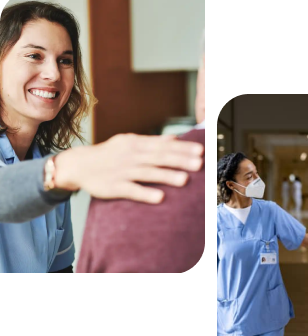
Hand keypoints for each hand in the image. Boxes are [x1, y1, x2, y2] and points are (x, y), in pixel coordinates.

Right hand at [54, 134, 203, 203]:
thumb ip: (153, 141)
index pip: (163, 145)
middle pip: (158, 157)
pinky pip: (131, 190)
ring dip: (166, 176)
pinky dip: (145, 193)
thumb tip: (176, 138)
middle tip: (199, 163)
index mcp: (135, 143)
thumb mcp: (129, 142)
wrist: (78, 164)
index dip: (182, 148)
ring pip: (147, 173)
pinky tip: (160, 197)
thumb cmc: (109, 153)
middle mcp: (130, 155)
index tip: (200, 151)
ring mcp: (122, 171)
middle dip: (179, 160)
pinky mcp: (113, 187)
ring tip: (185, 180)